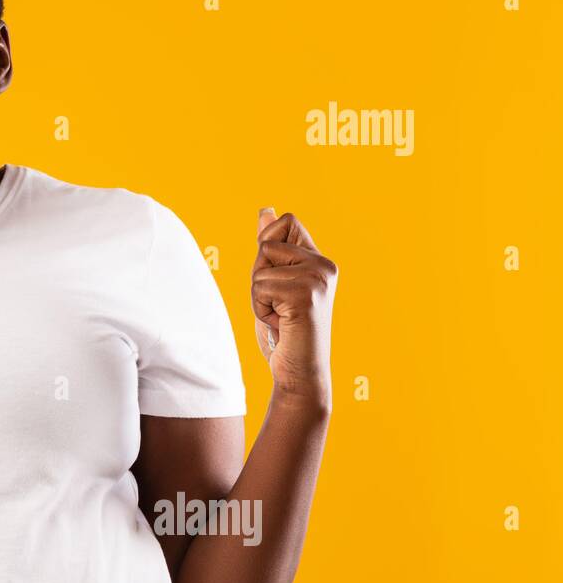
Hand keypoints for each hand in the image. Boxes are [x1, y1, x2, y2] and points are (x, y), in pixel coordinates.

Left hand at [252, 208, 337, 409]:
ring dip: (258, 296)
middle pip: (265, 244)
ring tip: (279, 316)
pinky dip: (260, 309)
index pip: (286, 221)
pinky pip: (259, 287)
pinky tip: (280, 324)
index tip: (278, 281)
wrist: (299, 372)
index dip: (266, 247)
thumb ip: (271, 246)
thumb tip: (266, 210)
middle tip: (277, 304)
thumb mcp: (273, 282)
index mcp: (320, 259)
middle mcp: (324, 265)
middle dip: (258, 276)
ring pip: (259, 269)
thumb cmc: (284, 330)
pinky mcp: (306, 295)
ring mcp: (318, 279)